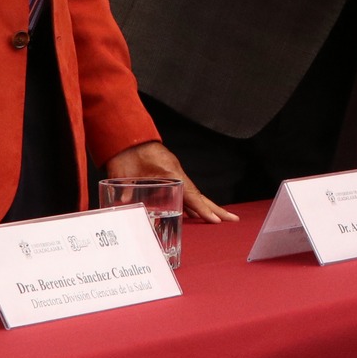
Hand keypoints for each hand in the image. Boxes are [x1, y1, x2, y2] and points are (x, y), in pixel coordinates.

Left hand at [103, 141, 237, 223]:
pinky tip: (190, 213)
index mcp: (172, 174)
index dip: (204, 209)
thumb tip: (124, 203)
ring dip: (203, 208)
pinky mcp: (164, 177)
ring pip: (191, 195)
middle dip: (215, 209)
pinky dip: (188, 204)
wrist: (126, 137)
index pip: (192, 195)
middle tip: (233, 218)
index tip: (216, 220)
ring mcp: (171, 177)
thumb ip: (125, 188)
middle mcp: (175, 177)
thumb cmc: (129, 151)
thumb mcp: (126, 171)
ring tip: (216, 219)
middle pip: (199, 196)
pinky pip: (181, 192)